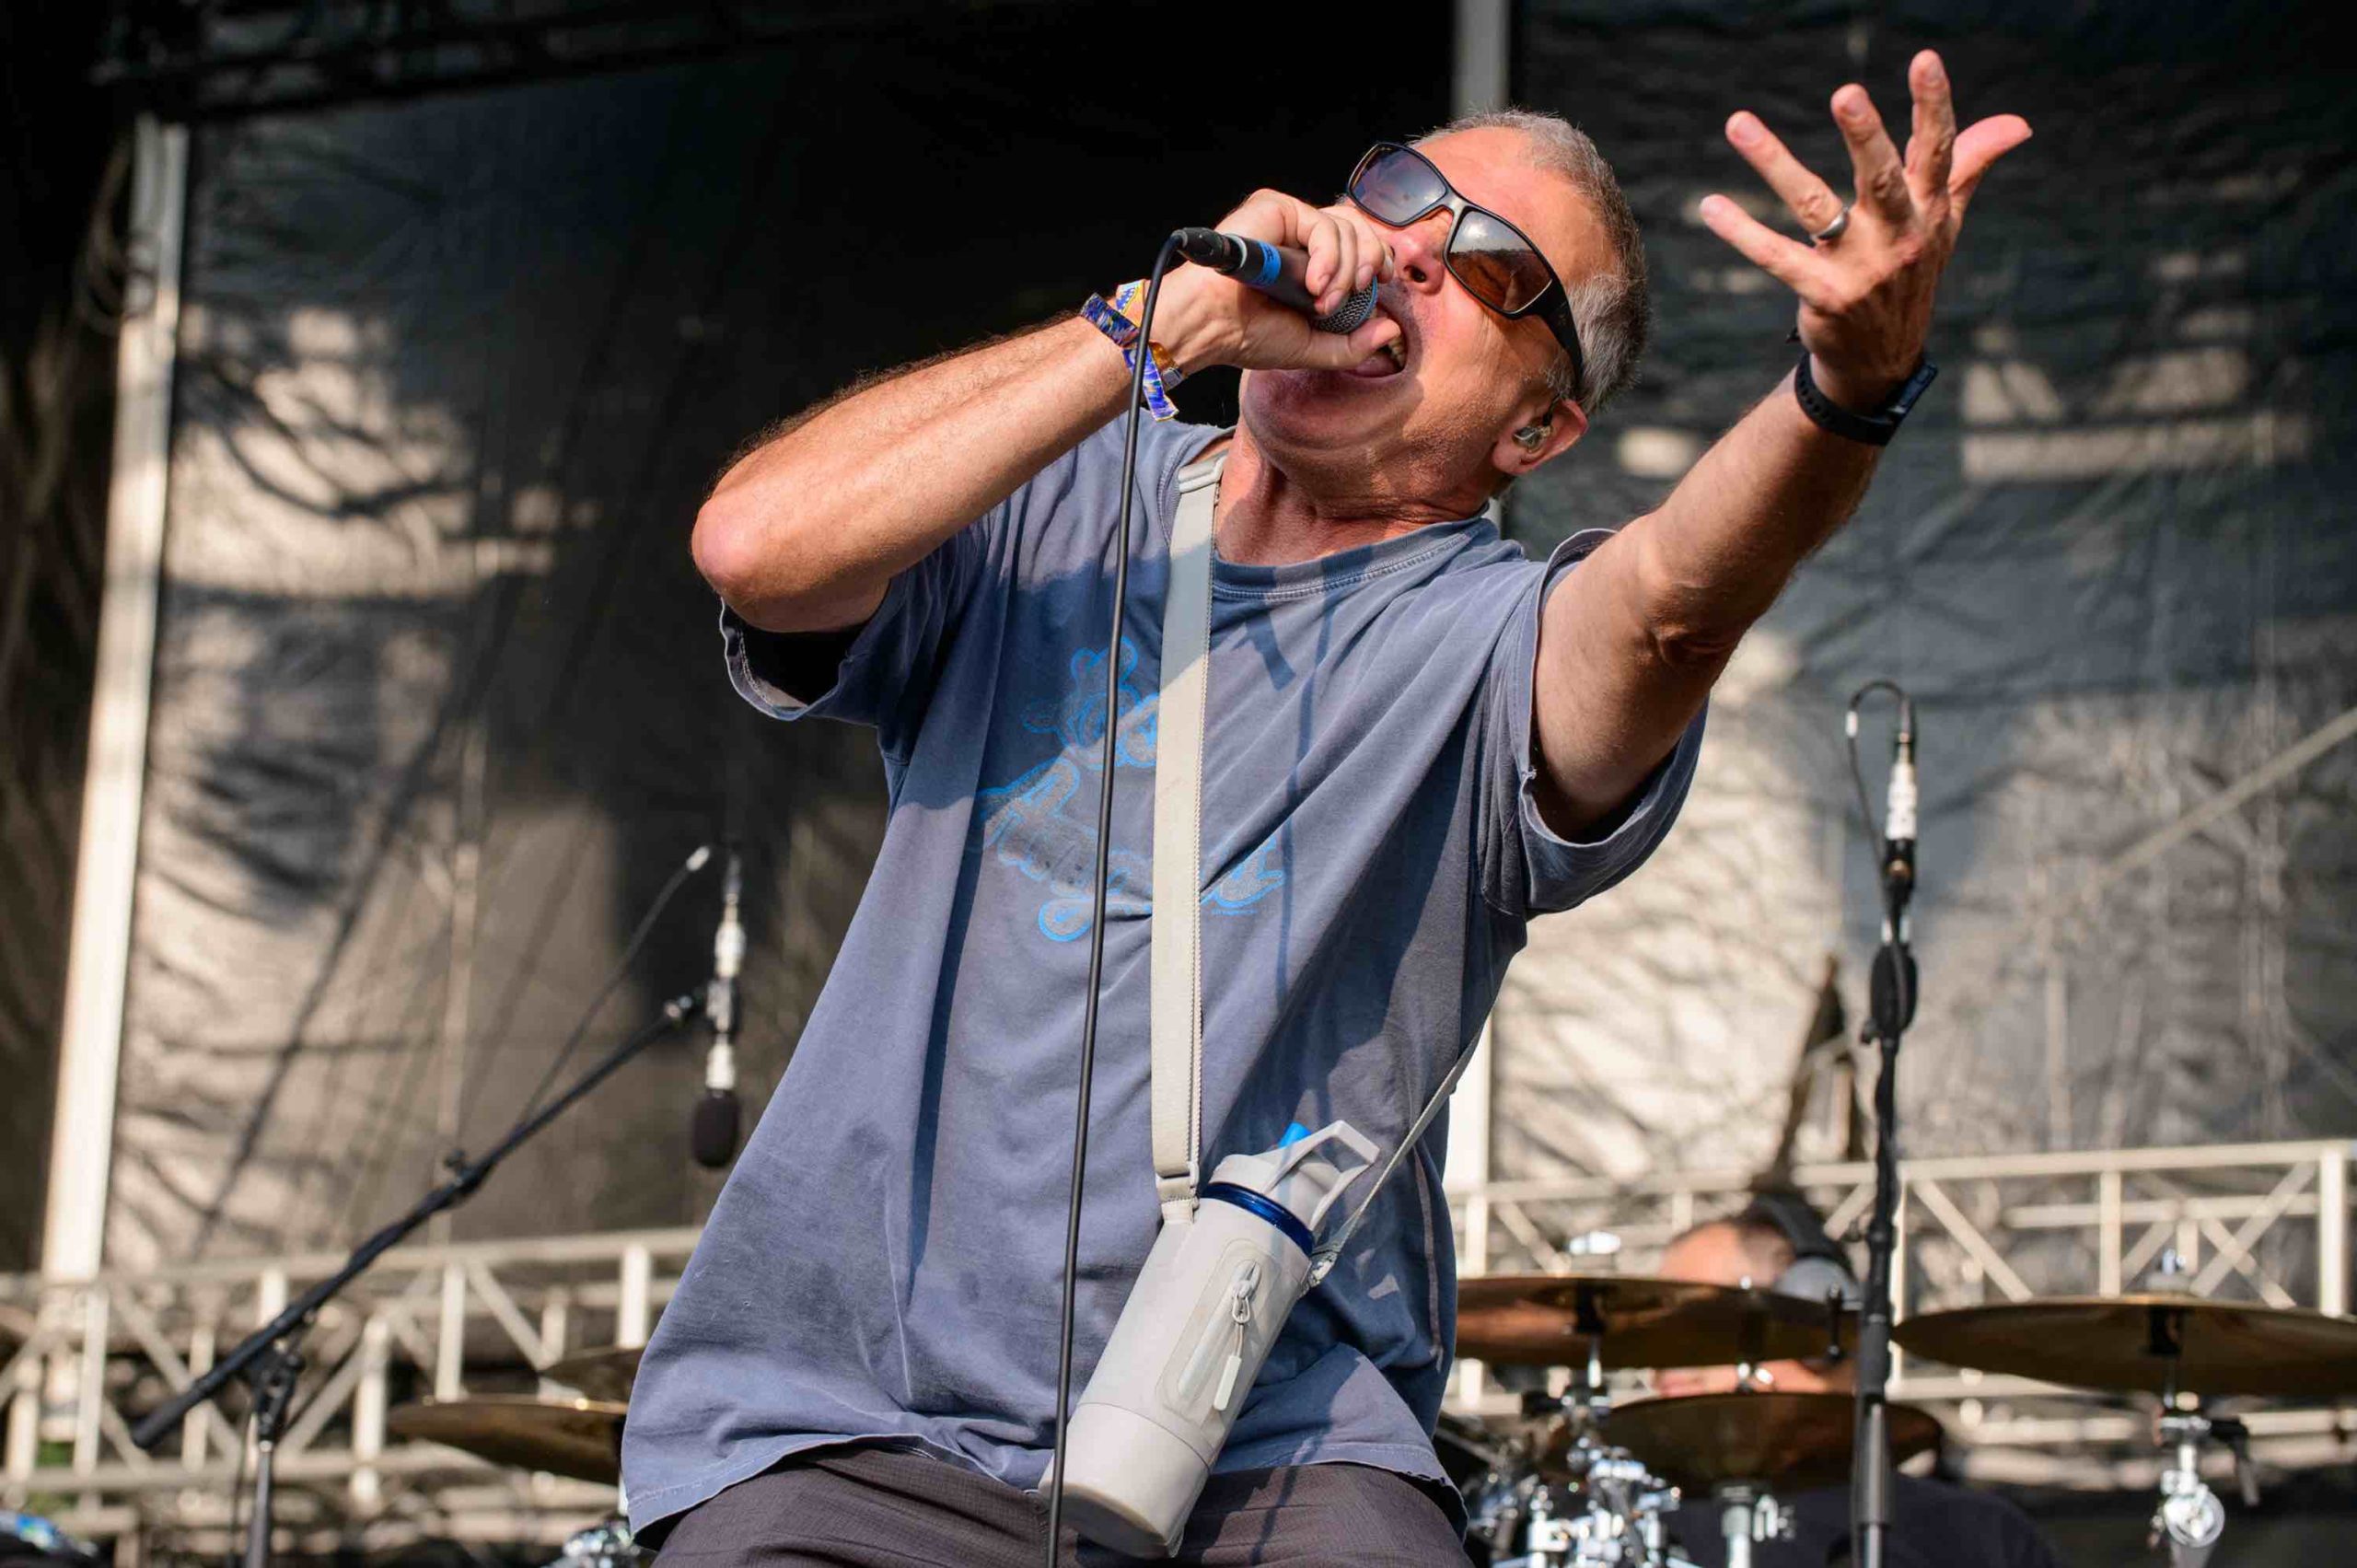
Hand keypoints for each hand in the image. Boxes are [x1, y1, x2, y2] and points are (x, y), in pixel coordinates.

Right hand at [1155, 188, 1402, 375]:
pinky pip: (1322, 224)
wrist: (1211, 325)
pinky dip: (1328, 256)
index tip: (1381, 281)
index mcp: (1311, 261)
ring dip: (1344, 269)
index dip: (1378, 256)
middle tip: (1353, 294)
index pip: (1360, 242)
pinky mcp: (1276, 208)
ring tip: (1324, 302)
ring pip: (1346, 226)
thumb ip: (1353, 345)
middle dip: (1369, 261)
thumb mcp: (1312, 348)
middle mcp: (1301, 236)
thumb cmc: (1248, 336)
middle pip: (1360, 228)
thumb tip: (1391, 327)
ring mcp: (1289, 220)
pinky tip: (1314, 284)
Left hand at [1699, 51, 2030, 409]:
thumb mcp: (1945, 224)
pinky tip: (1711, 206)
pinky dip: (1741, 232)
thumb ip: (1970, 167)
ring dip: (1775, 164)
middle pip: (1881, 178)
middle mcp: (1898, 236)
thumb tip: (2018, 124)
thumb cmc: (1910, 275)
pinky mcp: (1823, 295)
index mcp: (1929, 211)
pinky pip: (1776, 257)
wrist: (1882, 359)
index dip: (1933, 107)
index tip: (1925, 59)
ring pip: (1814, 206)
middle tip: (1846, 94)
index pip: (1937, 151)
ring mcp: (1860, 268)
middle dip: (1865, 136)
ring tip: (1739, 123)